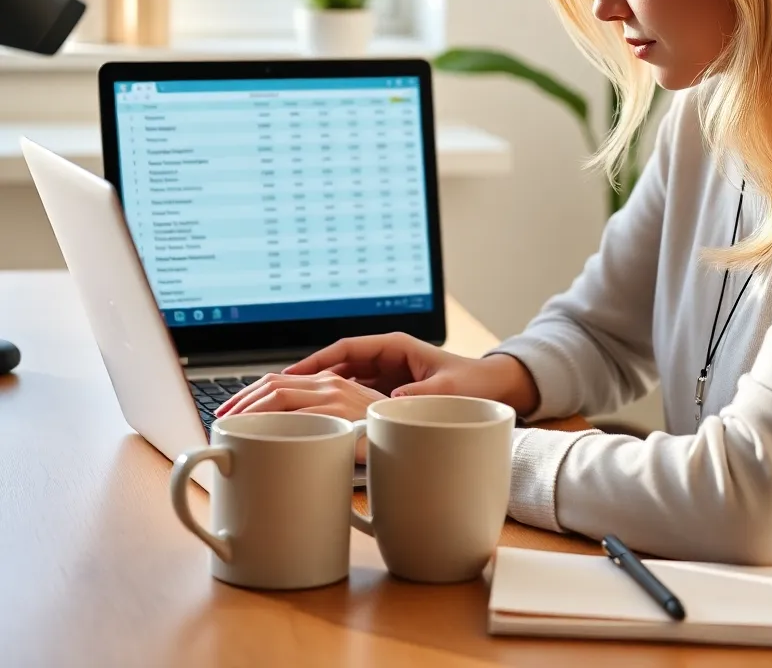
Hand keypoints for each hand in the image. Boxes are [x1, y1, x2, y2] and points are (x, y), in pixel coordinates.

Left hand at [216, 372, 383, 459]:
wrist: (411, 438)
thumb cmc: (379, 437)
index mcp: (329, 383)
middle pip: (272, 384)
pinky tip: (256, 434)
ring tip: (233, 426)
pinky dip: (271, 423)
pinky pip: (296, 415)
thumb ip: (322, 421)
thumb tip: (289, 437)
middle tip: (223, 419)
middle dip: (241, 400)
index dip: (249, 393)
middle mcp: (330, 384)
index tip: (231, 410)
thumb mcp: (347, 422)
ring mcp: (334, 397)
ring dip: (248, 410)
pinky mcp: (339, 414)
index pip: (279, 380)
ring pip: (278, 395)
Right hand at [282, 332, 540, 416]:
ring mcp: (387, 375)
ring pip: (341, 381)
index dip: (314, 360)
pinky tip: (317, 426)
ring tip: (283, 412)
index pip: (345, 348)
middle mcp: (387, 358)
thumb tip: (391, 403)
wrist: (497, 389)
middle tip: (271, 396)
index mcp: (396, 348)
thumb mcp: (449, 390)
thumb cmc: (475, 384)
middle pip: (335, 364)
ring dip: (315, 394)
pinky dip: (336, 408)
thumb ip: (422, 396)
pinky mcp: (390, 394)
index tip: (286, 375)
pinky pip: (355, 397)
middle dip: (304, 378)